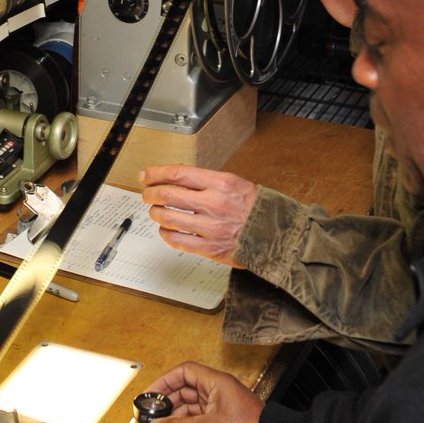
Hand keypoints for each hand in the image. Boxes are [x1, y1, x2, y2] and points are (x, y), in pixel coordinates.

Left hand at [139, 165, 256, 267]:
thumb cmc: (257, 209)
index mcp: (221, 184)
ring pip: (167, 218)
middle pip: (167, 195)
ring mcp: (210, 227)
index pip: (178, 174)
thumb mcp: (235, 183)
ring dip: (155, 213)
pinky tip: (167, 230)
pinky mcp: (210, 248)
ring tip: (156, 212)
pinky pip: (177, 240)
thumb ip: (206, 181)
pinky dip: (166, 234)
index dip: (156, 173)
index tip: (146, 175)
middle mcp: (214, 204)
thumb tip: (176, 179)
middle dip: (150, 194)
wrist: (277, 235)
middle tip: (147, 194)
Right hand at [143, 361, 262, 422]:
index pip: (184, 372)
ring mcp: (219, 406)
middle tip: (149, 413)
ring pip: (189, 405)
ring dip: (173, 415)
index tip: (150, 394)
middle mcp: (217, 391)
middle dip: (166, 401)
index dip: (165, 381)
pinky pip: (196, 418)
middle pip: (184, 389)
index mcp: (216, 383)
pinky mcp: (221, 421)